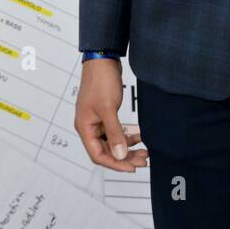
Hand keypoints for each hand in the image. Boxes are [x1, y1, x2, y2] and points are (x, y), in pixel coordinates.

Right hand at [74, 57, 148, 172]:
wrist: (103, 60)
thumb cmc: (100, 81)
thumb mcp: (108, 109)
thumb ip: (114, 133)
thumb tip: (120, 155)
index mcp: (85, 128)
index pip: (98, 155)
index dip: (115, 164)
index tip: (132, 168)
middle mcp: (89, 126)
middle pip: (107, 150)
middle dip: (125, 157)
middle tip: (143, 160)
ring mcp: (97, 120)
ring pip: (113, 142)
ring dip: (128, 147)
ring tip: (145, 152)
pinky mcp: (106, 114)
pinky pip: (116, 131)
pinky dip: (127, 135)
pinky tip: (140, 137)